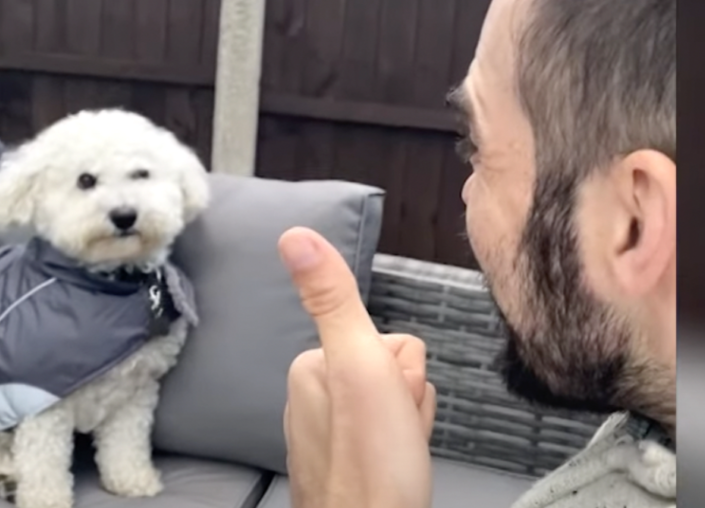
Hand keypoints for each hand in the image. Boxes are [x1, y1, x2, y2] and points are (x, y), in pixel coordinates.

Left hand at [280, 227, 436, 507]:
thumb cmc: (372, 461)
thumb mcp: (359, 362)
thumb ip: (332, 298)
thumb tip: (295, 236)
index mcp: (314, 367)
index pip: (393, 343)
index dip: (406, 373)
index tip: (391, 402)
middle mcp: (314, 398)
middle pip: (394, 374)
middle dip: (409, 401)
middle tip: (398, 432)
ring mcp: (330, 435)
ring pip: (396, 408)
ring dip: (410, 427)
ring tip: (398, 453)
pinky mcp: (346, 465)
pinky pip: (390, 440)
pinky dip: (403, 451)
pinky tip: (396, 467)